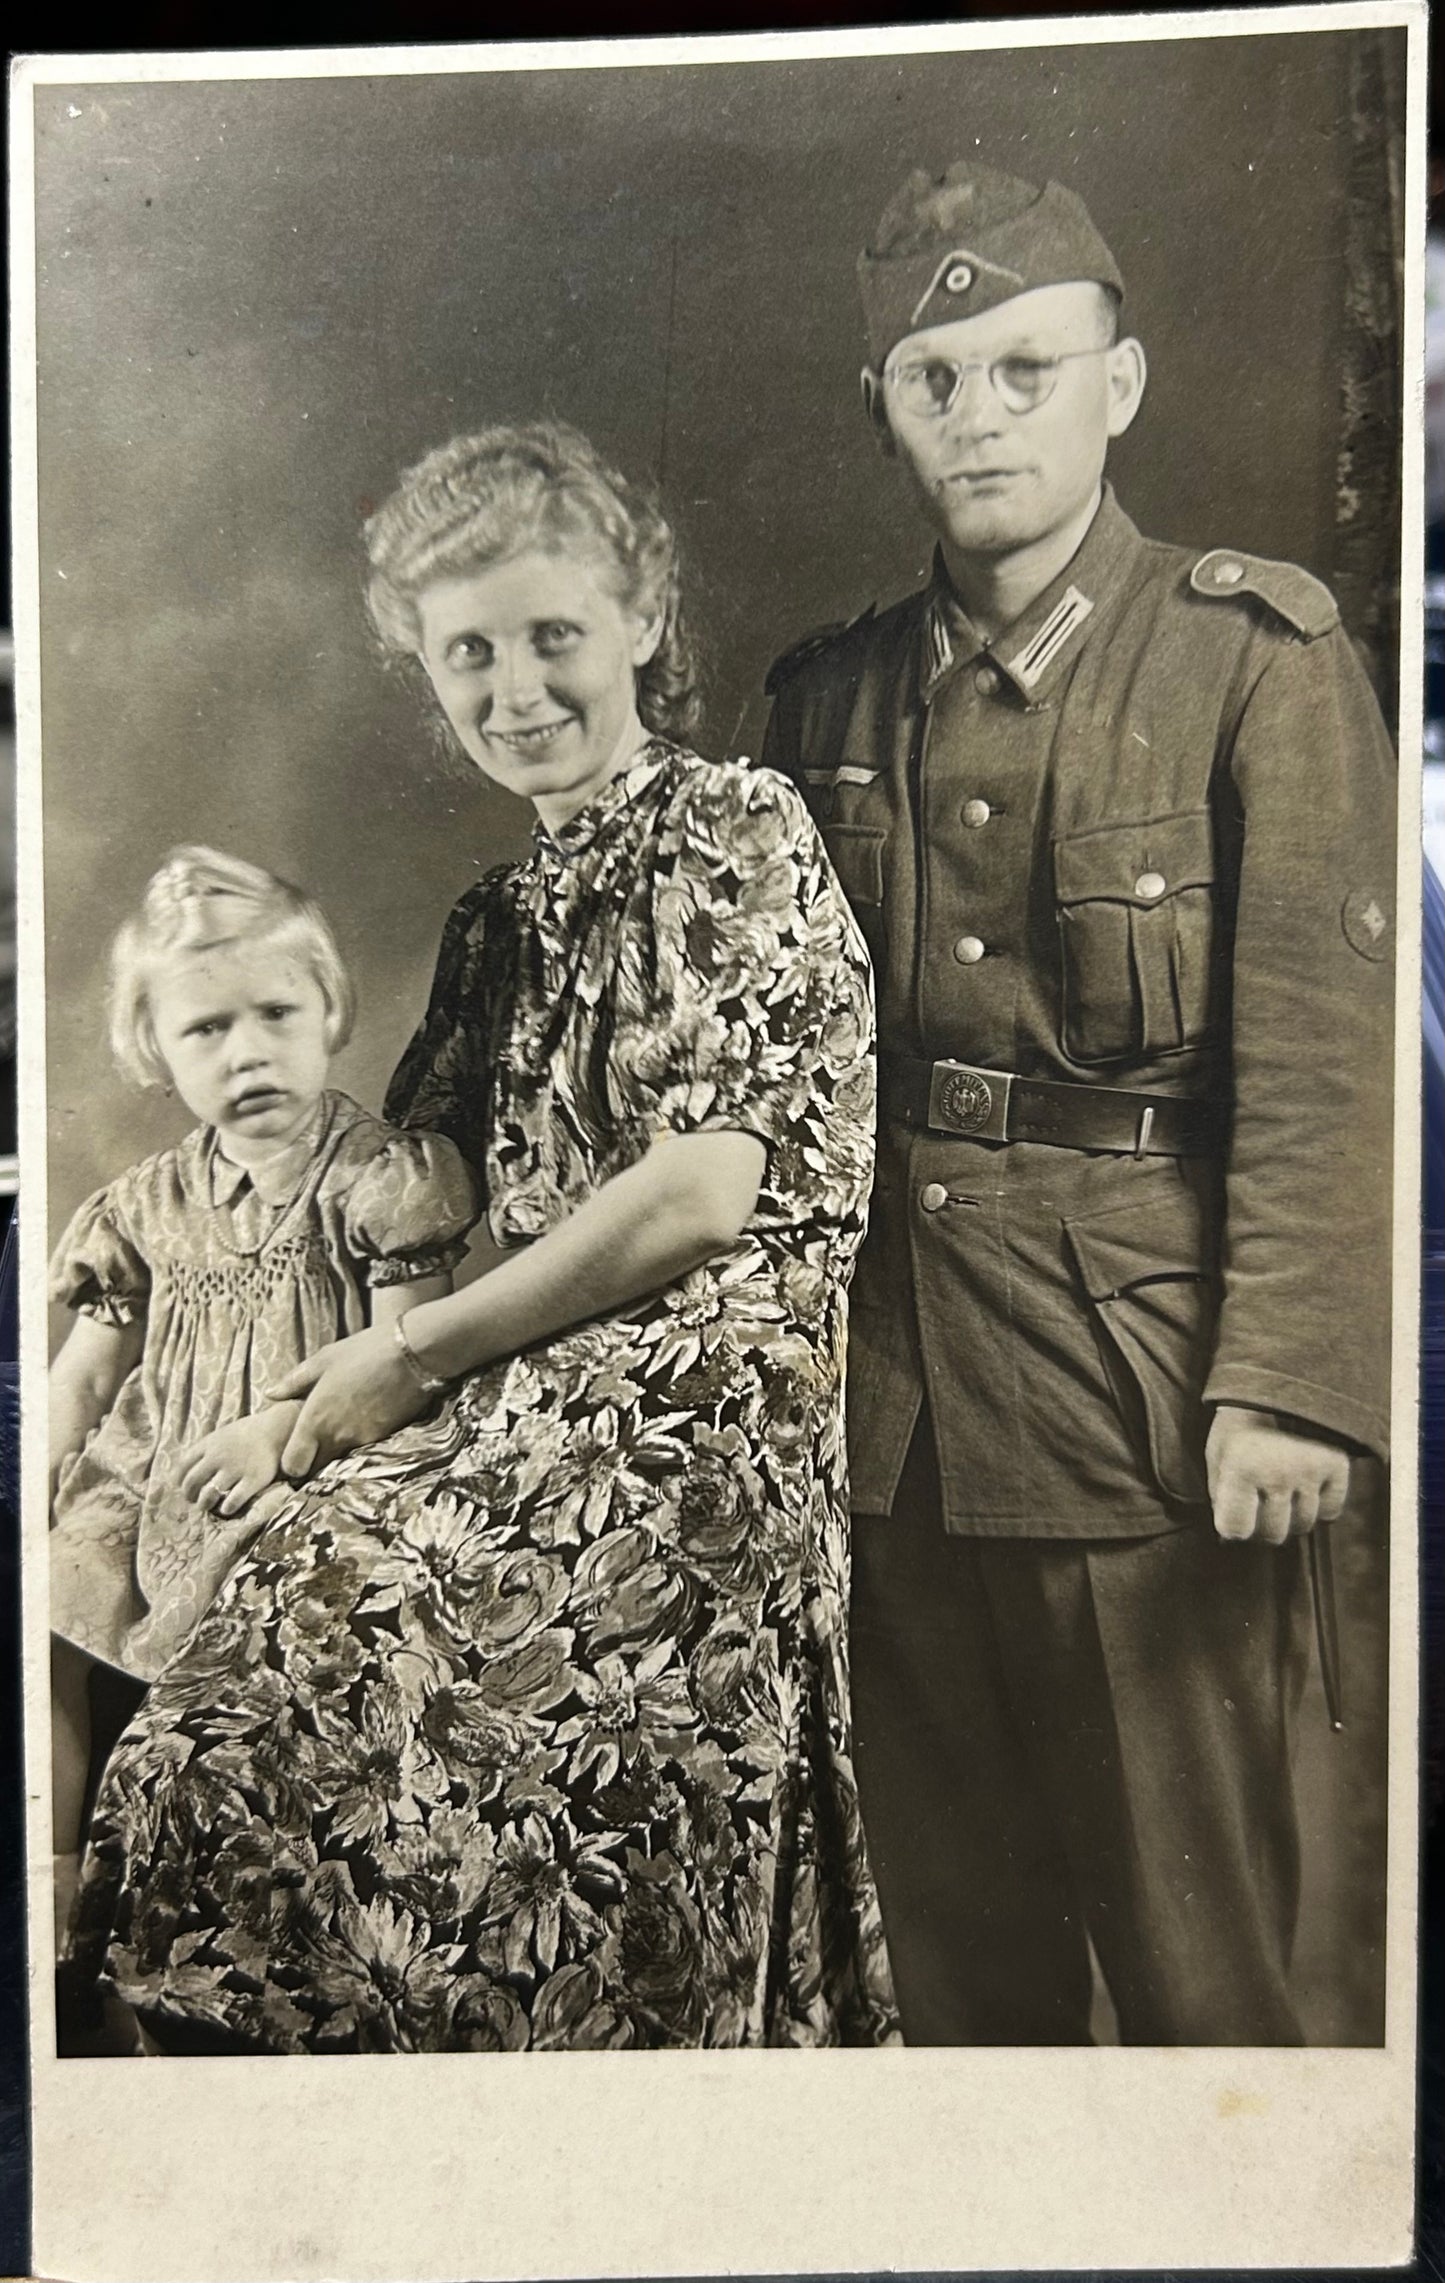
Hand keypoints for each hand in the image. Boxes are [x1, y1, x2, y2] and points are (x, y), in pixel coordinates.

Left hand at [178, 1407, 298, 1517]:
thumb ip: (208, 1448)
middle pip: (192, 1482)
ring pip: (209, 1494)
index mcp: (210, 1444)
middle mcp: (218, 1457)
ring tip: (207, 1506)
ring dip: (204, 1504)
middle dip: (189, 1495)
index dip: (179, 1480)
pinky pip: (233, 1501)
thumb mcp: (224, 1433)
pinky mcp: (253, 1480)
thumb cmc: (252, 1431)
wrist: (280, 1427)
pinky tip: (227, 1508)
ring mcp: (235, 1469)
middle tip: (193, 1500)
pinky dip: (227, 1508)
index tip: (181, 1487)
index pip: (183, 1465)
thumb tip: (193, 1465)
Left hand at [266, 1324, 431, 1478]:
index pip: (293, 1465)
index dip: (291, 1464)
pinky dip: (359, 1440)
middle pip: (316, 1468)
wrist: (414, 1353)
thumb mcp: (324, 1359)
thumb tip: (271, 1394)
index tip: (295, 1451)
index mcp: (315, 1420)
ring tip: (343, 1423)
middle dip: (313, 1460)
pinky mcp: (384, 1438)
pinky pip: (363, 1448)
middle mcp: (336, 1437)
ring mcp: (362, 1440)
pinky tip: (365, 1418)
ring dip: (336, 1449)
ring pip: (341, 1459)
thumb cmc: (364, 1351)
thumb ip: (294, 1381)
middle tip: (315, 1441)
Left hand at [1205, 1406, 1349, 1543]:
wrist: (1280, 1388)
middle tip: (1260, 1504)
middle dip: (1262, 1526)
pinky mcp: (1336, 1467)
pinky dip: (1320, 1507)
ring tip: (1281, 1490)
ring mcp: (1310, 1471)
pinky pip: (1330, 1512)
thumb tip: (1229, 1539)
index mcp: (1240, 1468)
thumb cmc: (1241, 1425)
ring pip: (1302, 1526)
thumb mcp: (1217, 1456)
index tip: (1236, 1512)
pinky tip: (1306, 1487)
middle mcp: (1277, 1473)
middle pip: (1272, 1534)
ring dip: (1291, 1516)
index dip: (1234, 1525)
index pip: (1235, 1530)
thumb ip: (1220, 1498)